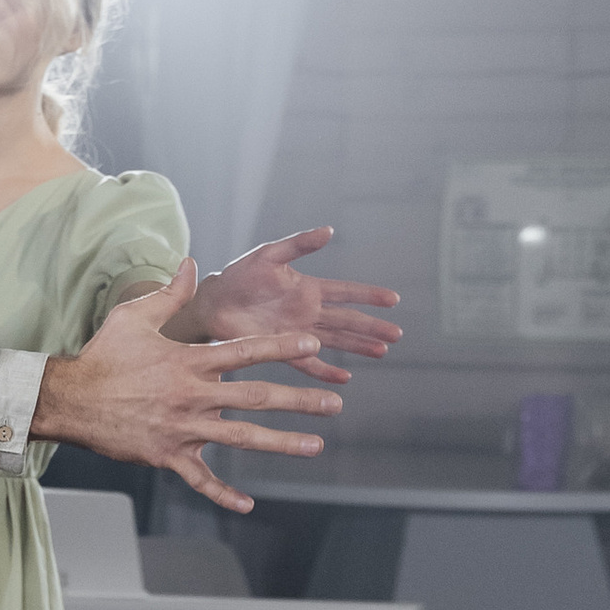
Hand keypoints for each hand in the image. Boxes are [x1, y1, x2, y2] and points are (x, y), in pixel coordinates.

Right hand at [35, 259, 340, 514]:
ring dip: (282, 442)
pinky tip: (247, 505)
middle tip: (334, 405)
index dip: (281, 348)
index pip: (245, 352)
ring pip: (242, 437)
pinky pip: (200, 478)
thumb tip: (192, 263)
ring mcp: (183, 429)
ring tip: (315, 445)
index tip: (312, 345)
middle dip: (299, 401)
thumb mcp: (134, 317)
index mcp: (189, 362)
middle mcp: (193, 396)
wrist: (69, 400)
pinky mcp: (168, 455)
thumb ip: (170, 293)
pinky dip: (222, 494)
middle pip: (256, 398)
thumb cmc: (102, 357)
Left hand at [189, 228, 401, 386]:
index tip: (394, 300)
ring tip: (381, 351)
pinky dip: (325, 371)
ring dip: (357, 347)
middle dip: (372, 327)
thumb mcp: (270, 255)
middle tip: (397, 335)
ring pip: (335, 341)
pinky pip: (307, 363)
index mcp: (308, 288)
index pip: (346, 292)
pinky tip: (343, 379)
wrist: (213, 302)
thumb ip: (299, 244)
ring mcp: (296, 332)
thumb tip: (329, 230)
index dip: (369, 295)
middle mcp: (307, 312)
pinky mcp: (281, 348)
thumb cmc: (239, 275)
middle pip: (348, 320)